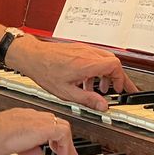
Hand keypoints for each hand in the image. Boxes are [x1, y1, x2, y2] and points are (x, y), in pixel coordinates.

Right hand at [0, 108, 77, 154]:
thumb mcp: (12, 145)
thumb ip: (27, 148)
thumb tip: (37, 153)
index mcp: (24, 118)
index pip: (43, 124)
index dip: (50, 137)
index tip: (53, 148)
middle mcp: (33, 116)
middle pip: (56, 124)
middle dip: (63, 140)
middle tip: (66, 154)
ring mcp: (40, 120)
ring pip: (62, 127)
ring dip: (67, 145)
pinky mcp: (45, 127)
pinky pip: (64, 133)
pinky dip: (66, 147)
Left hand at [7, 36, 137, 111]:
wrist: (32, 56)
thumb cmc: (45, 70)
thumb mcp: (66, 92)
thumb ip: (87, 99)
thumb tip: (102, 106)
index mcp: (87, 64)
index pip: (115, 66)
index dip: (121, 79)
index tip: (119, 90)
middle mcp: (87, 54)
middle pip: (113, 62)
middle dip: (116, 77)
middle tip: (116, 90)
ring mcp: (83, 49)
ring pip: (104, 59)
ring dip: (105, 74)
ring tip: (98, 88)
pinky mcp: (77, 48)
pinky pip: (94, 57)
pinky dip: (96, 69)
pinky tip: (86, 81)